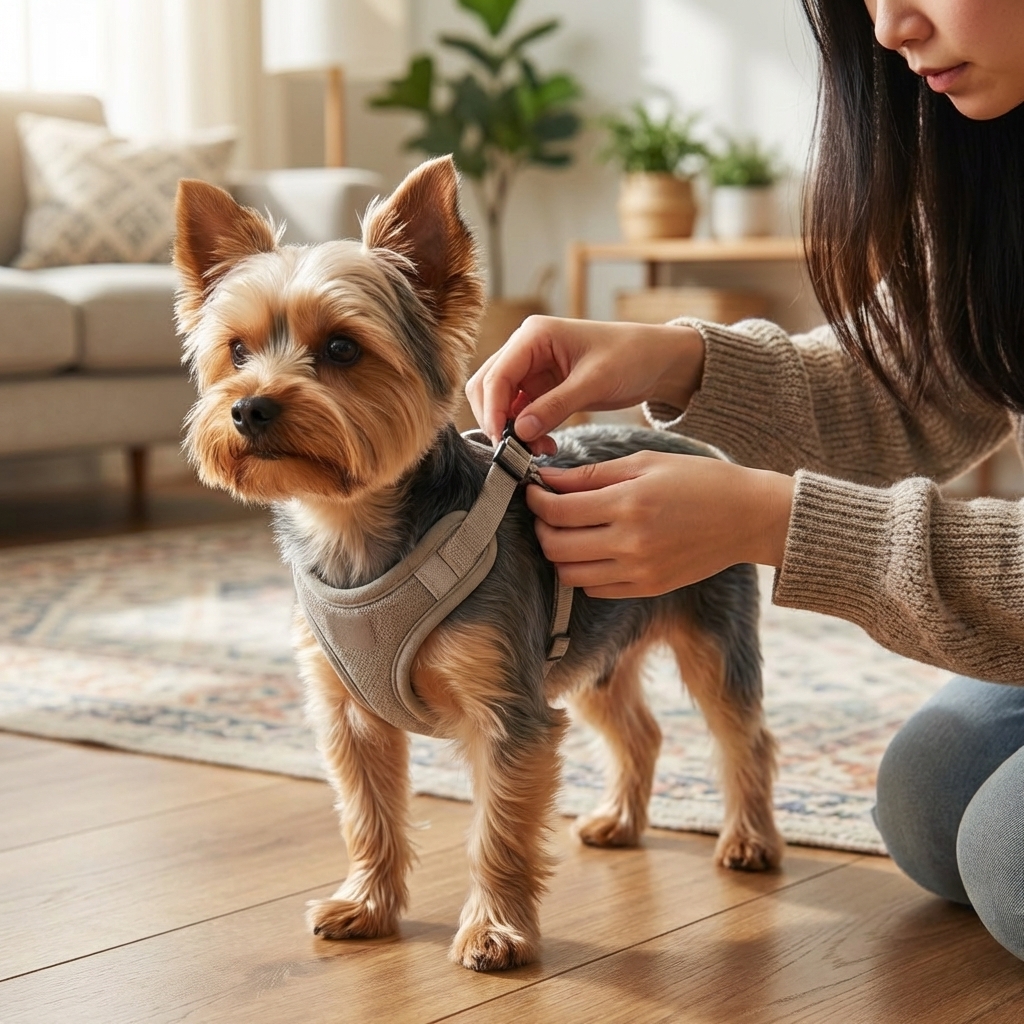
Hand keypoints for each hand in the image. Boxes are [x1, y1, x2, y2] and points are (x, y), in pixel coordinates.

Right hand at [465, 316, 705, 451]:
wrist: (656, 361)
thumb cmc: (631, 357)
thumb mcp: (594, 382)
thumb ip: (555, 406)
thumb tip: (520, 431)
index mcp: (534, 335)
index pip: (496, 375)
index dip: (493, 410)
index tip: (502, 442)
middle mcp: (525, 348)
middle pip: (488, 388)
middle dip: (497, 421)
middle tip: (516, 452)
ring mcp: (531, 369)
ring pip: (500, 403)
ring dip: (512, 430)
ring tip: (538, 451)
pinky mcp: (540, 388)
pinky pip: (519, 413)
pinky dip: (526, 432)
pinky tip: (545, 445)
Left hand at [526, 452, 793, 597]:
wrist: (748, 517)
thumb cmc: (698, 481)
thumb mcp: (645, 463)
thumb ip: (591, 474)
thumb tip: (546, 478)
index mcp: (629, 503)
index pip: (558, 511)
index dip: (536, 501)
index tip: (533, 490)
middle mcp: (630, 542)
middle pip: (556, 546)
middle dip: (541, 528)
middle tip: (545, 511)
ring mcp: (639, 571)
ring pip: (570, 574)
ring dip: (558, 553)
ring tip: (566, 532)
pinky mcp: (648, 589)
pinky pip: (595, 590)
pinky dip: (583, 572)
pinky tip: (592, 550)